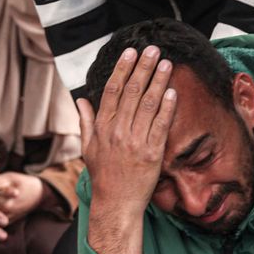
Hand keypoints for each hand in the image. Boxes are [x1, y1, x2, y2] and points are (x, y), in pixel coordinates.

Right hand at [75, 45, 176, 253]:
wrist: (116, 203)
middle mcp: (118, 131)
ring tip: (166, 63)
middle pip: (132, 92)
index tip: (130, 53)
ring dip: (158, 81)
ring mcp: (135, 142)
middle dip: (143, 68)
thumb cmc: (103, 176)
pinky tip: (172, 91)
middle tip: (152, 49)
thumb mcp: (88, 148)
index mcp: (102, 127)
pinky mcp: (152, 154)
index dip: (122, 70)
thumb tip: (80, 100)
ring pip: (148, 104)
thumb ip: (85, 122)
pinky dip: (167, 107)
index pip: (113, 91)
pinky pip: (161, 125)